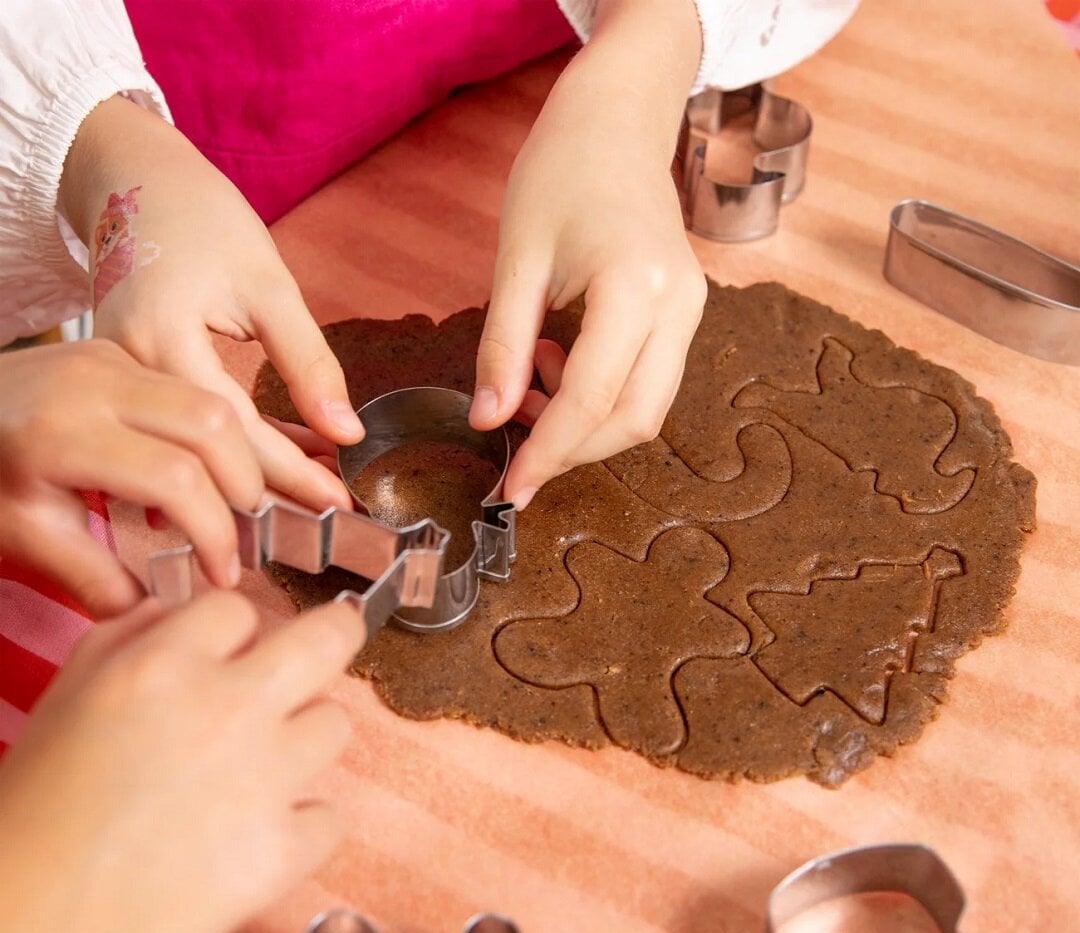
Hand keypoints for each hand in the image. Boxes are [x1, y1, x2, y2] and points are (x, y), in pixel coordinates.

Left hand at [0, 340, 263, 614]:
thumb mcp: (23, 536)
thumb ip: (94, 577)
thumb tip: (158, 614)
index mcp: (62, 435)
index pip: (176, 479)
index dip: (214, 532)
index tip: (222, 574)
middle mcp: (92, 384)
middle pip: (212, 424)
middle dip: (244, 485)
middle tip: (242, 533)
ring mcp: (108, 359)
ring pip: (212, 400)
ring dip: (236, 456)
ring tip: (230, 505)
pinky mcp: (117, 352)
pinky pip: (189, 390)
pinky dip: (211, 435)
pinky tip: (199, 472)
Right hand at [0, 592, 362, 932]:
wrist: (28, 926)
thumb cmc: (36, 811)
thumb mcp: (66, 695)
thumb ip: (130, 637)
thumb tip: (180, 617)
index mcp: (164, 666)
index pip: (239, 608)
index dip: (235, 630)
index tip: (233, 651)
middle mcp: (225, 711)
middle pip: (329, 639)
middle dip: (337, 633)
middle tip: (327, 646)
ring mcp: (263, 781)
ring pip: (335, 725)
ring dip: (304, 739)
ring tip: (258, 771)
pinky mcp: (282, 852)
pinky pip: (329, 817)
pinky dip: (300, 827)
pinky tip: (254, 838)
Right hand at [59, 95, 360, 511]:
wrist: (136, 180)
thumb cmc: (203, 219)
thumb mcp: (269, 286)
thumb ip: (308, 363)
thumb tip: (346, 433)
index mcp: (161, 342)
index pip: (236, 435)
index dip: (292, 474)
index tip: (339, 502)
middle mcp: (127, 371)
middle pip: (209, 456)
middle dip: (277, 487)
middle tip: (332, 508)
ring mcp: (117, 378)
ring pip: (195, 450)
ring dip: (257, 472)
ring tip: (315, 486)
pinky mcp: (124, 378)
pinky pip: (181, 427)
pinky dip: (232, 445)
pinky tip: (280, 452)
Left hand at [472, 0, 705, 508]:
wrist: (617, 118)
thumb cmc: (560, 171)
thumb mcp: (515, 259)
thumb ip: (502, 346)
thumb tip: (487, 422)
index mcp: (636, 287)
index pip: (592, 399)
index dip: (549, 453)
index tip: (510, 489)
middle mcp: (680, 306)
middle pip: (633, 419)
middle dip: (571, 448)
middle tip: (513, 447)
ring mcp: (692, 311)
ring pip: (646, 408)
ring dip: (584, 423)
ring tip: (527, 388)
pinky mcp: (686, 312)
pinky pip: (648, 381)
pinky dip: (599, 396)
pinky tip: (556, 362)